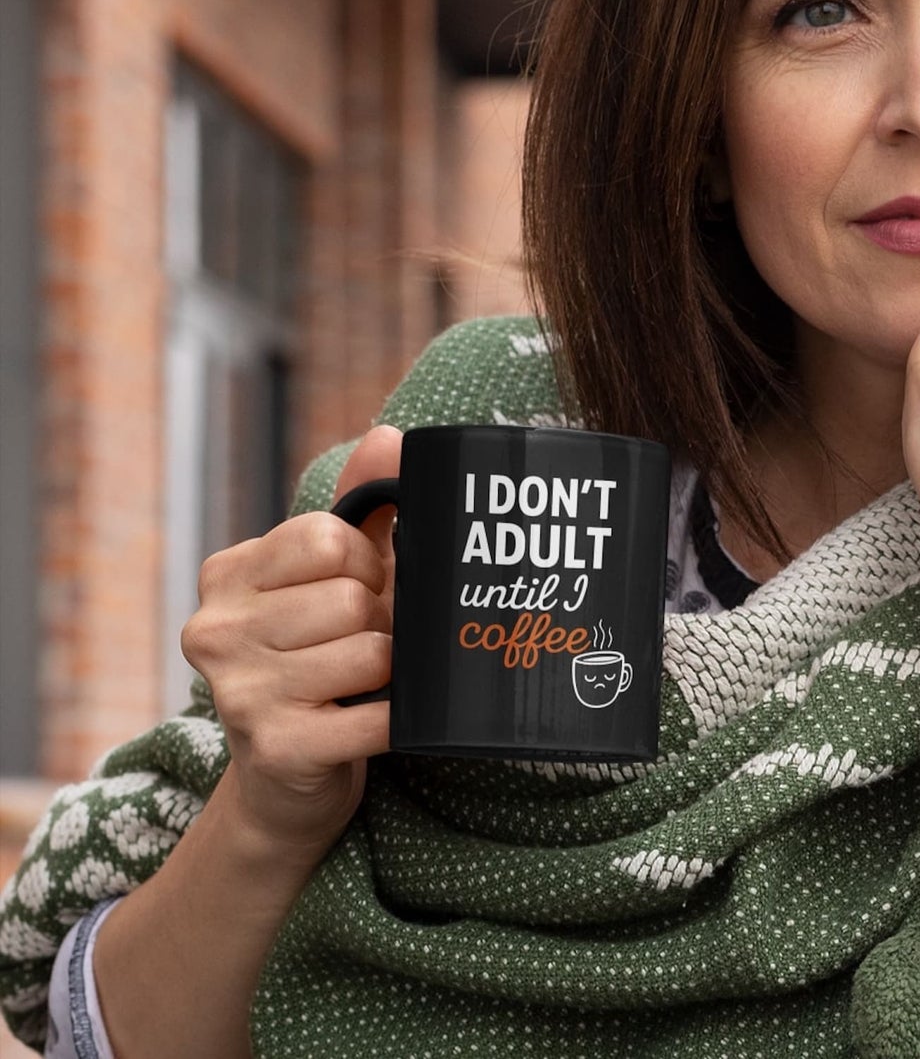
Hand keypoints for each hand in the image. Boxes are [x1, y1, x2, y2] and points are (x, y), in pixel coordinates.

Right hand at [180, 425, 401, 859]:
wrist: (287, 784)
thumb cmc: (320, 658)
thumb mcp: (332, 578)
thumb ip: (362, 506)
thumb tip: (389, 436)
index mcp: (227, 575)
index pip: (332, 538)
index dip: (367, 564)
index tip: (359, 590)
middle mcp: (217, 630)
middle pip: (355, 599)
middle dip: (382, 622)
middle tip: (364, 647)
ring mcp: (240, 694)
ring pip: (372, 652)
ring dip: (391, 671)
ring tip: (363, 685)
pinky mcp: (277, 750)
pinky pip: (379, 717)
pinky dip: (400, 719)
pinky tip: (383, 722)